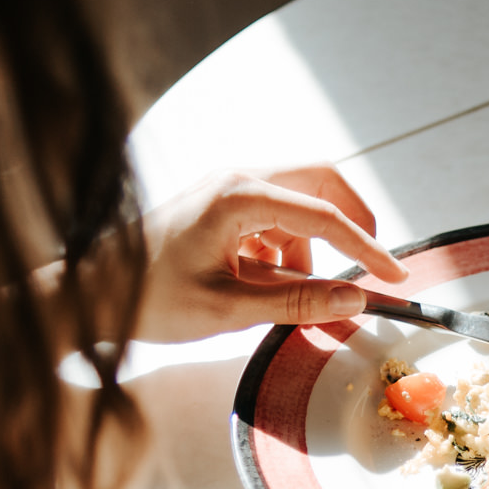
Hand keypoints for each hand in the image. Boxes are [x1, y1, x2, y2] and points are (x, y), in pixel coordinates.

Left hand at [134, 166, 408, 341]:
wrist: (92, 293)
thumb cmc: (148, 298)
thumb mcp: (228, 309)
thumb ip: (297, 303)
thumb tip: (355, 299)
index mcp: (238, 196)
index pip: (324, 215)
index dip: (367, 248)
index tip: (396, 277)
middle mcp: (236, 179)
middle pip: (322, 180)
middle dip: (353, 222)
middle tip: (372, 265)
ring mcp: (228, 187)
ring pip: (301, 200)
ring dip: (315, 244)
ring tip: (297, 295)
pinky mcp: (223, 204)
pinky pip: (277, 217)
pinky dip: (290, 250)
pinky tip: (269, 286)